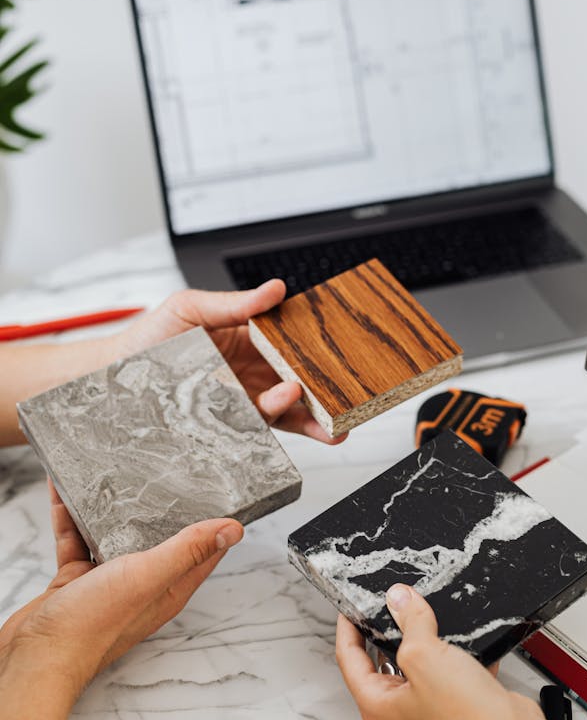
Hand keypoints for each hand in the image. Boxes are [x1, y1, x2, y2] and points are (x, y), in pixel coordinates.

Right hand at [0, 483, 243, 701]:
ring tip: (104, 472)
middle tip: (158, 471)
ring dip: (106, 506)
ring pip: (111, 534)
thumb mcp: (148, 577)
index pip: (202, 551)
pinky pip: (76, 540)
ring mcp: (107, 582)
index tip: (217, 492)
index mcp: (168, 587)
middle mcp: (141, 584)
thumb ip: (188, 551)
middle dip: (155, 505)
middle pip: (155, 536)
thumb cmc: (93, 626)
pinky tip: (63, 493)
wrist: (37, 655)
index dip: (212, 523)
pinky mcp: (76, 580)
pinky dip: (70, 517)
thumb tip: (233, 530)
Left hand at [113, 280, 343, 443]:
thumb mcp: (189, 308)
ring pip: (286, 411)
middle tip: (343, 403)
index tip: (337, 358)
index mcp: (248, 339)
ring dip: (310, 419)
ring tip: (329, 426)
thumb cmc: (148, 339)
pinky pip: (260, 430)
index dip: (317, 353)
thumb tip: (275, 289)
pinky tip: (294, 428)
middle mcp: (250, 372)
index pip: (291, 345)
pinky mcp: (227, 425)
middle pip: (297, 382)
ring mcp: (240, 401)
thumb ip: (232, 303)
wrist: (109, 379)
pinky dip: (281, 430)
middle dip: (324, 395)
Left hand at [336, 584, 571, 719]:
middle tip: (390, 606)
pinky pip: (448, 673)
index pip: (349, 659)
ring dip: (424, 642)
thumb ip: (409, 621)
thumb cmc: (467, 719)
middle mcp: (401, 714)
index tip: (350, 607)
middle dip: (387, 632)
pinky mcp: (458, 709)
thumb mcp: (425, 655)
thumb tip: (399, 599)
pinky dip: (455, 656)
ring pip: (418, 666)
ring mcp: (430, 714)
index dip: (348, 628)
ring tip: (426, 617)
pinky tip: (465, 641)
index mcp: (379, 707)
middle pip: (382, 662)